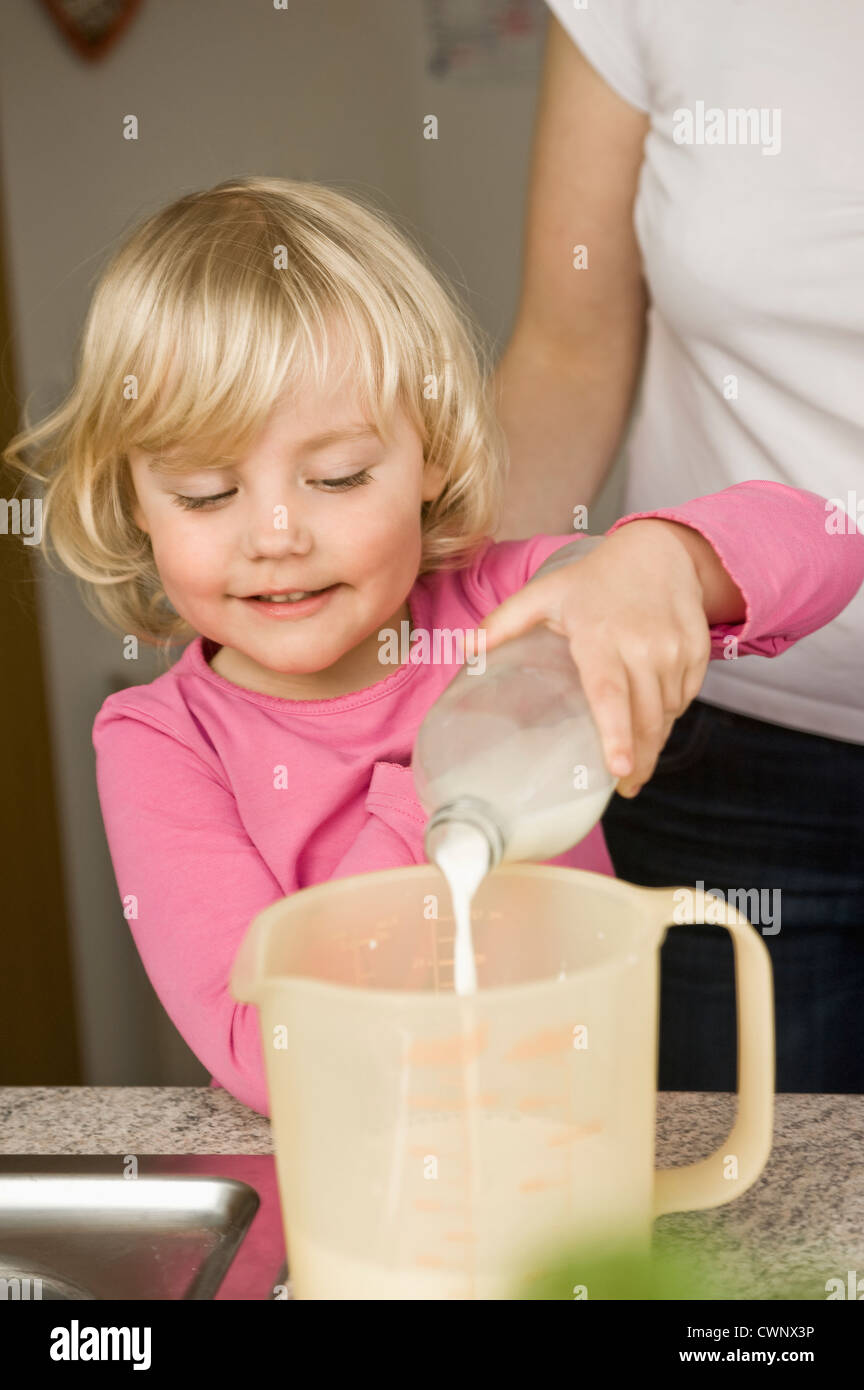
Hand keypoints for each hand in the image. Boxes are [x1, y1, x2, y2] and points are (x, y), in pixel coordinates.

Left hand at [476, 523, 714, 796]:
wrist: (661, 551)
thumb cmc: (595, 579)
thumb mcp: (546, 593)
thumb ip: (505, 622)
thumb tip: (466, 650)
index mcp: (600, 636)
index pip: (610, 692)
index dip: (614, 733)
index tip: (617, 768)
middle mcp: (642, 644)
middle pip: (645, 717)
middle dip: (638, 759)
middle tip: (625, 786)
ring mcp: (675, 649)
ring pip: (667, 713)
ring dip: (653, 738)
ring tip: (636, 755)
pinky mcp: (698, 652)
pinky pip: (685, 698)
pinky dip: (669, 714)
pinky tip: (653, 720)